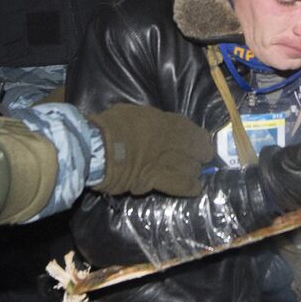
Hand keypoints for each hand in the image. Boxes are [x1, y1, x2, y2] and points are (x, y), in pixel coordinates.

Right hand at [90, 103, 213, 196]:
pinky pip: (178, 186)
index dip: (200, 138)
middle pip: (195, 150)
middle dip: (200, 155)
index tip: (203, 142)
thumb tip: (153, 125)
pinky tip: (194, 189)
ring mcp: (164, 163)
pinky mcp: (155, 181)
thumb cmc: (110, 126)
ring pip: (190, 169)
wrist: (97, 148)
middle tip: (201, 159)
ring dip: (192, 171)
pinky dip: (188, 187)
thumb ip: (149, 121)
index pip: (190, 130)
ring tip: (193, 173)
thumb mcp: (133, 113)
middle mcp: (169, 142)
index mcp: (163, 122)